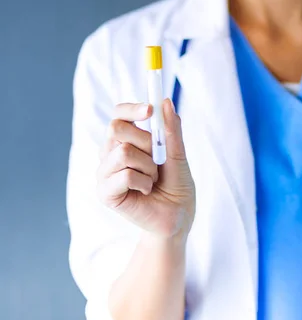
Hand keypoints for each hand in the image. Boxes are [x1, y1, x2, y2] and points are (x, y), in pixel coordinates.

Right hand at [97, 100, 195, 242]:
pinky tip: (146, 191)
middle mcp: (110, 153)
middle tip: (157, 158)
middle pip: (115, 128)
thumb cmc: (176, 186)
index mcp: (126, 140)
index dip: (132, 108)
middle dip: (145, 140)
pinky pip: (125, 175)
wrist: (178, 218)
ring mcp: (105, 173)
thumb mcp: (178, 154)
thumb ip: (171, 130)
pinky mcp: (105, 193)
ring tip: (153, 179)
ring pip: (123, 152)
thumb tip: (166, 102)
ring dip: (148, 166)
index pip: (119, 114)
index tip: (151, 109)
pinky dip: (144, 182)